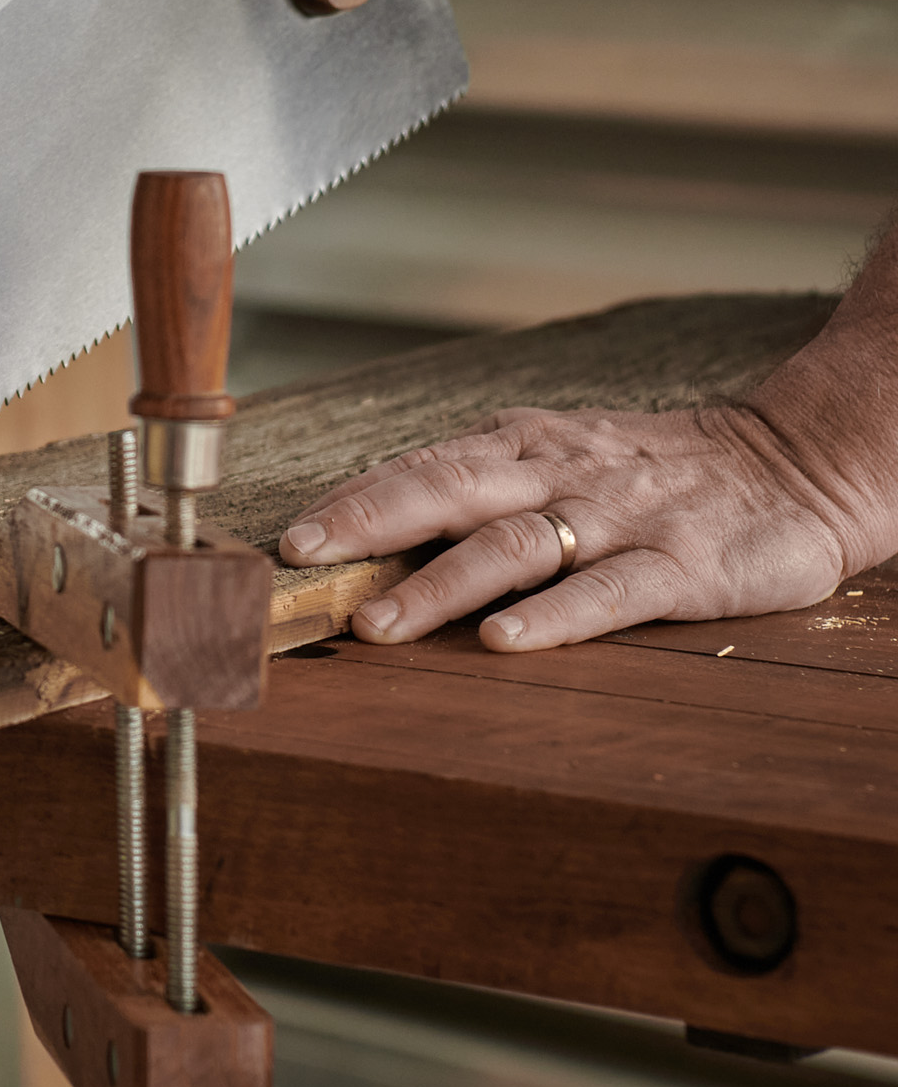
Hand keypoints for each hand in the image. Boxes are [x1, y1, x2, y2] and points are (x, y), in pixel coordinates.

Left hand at [276, 404, 854, 650]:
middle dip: (368, 526)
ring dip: (439, 585)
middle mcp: (557, 473)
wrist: (798, 462)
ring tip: (379, 622)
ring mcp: (618, 518)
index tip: (289, 538)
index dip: (351, 500)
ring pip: (513, 545)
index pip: (418, 467)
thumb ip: (475, 487)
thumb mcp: (555, 457)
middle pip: (447, 492)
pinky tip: (506, 640)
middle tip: (306, 562)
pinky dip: (554, 616)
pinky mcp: (679, 565)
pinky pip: (608, 591)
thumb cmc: (651, 470)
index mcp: (520, 445)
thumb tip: (367, 526)